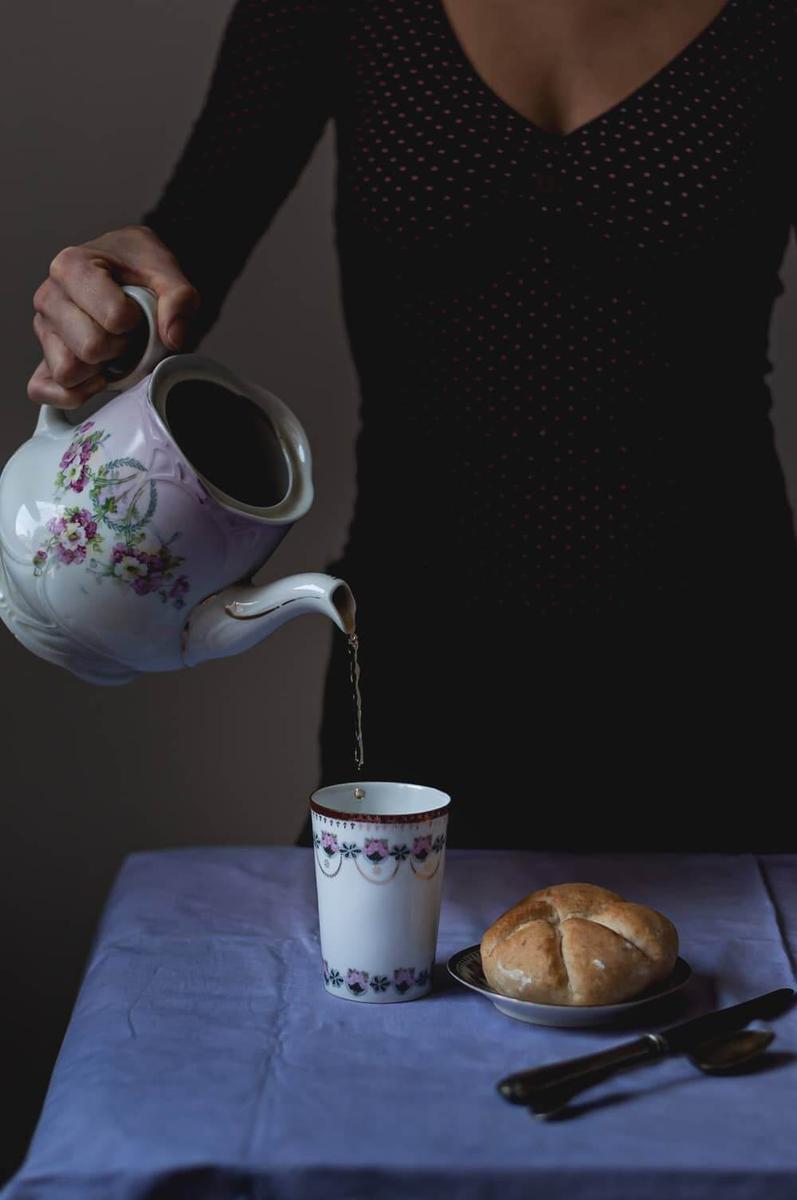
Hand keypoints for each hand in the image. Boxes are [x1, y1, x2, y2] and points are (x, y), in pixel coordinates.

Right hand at [28, 225, 199, 408]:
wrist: (123, 263)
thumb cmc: (136, 266)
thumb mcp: (165, 270)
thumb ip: (178, 298)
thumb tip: (174, 338)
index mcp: (72, 267)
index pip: (113, 318)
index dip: (135, 323)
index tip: (136, 312)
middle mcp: (49, 297)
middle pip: (89, 349)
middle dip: (119, 348)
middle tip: (127, 335)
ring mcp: (44, 329)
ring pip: (67, 372)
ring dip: (98, 370)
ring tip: (111, 351)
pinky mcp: (43, 356)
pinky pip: (42, 389)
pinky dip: (71, 394)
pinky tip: (96, 380)